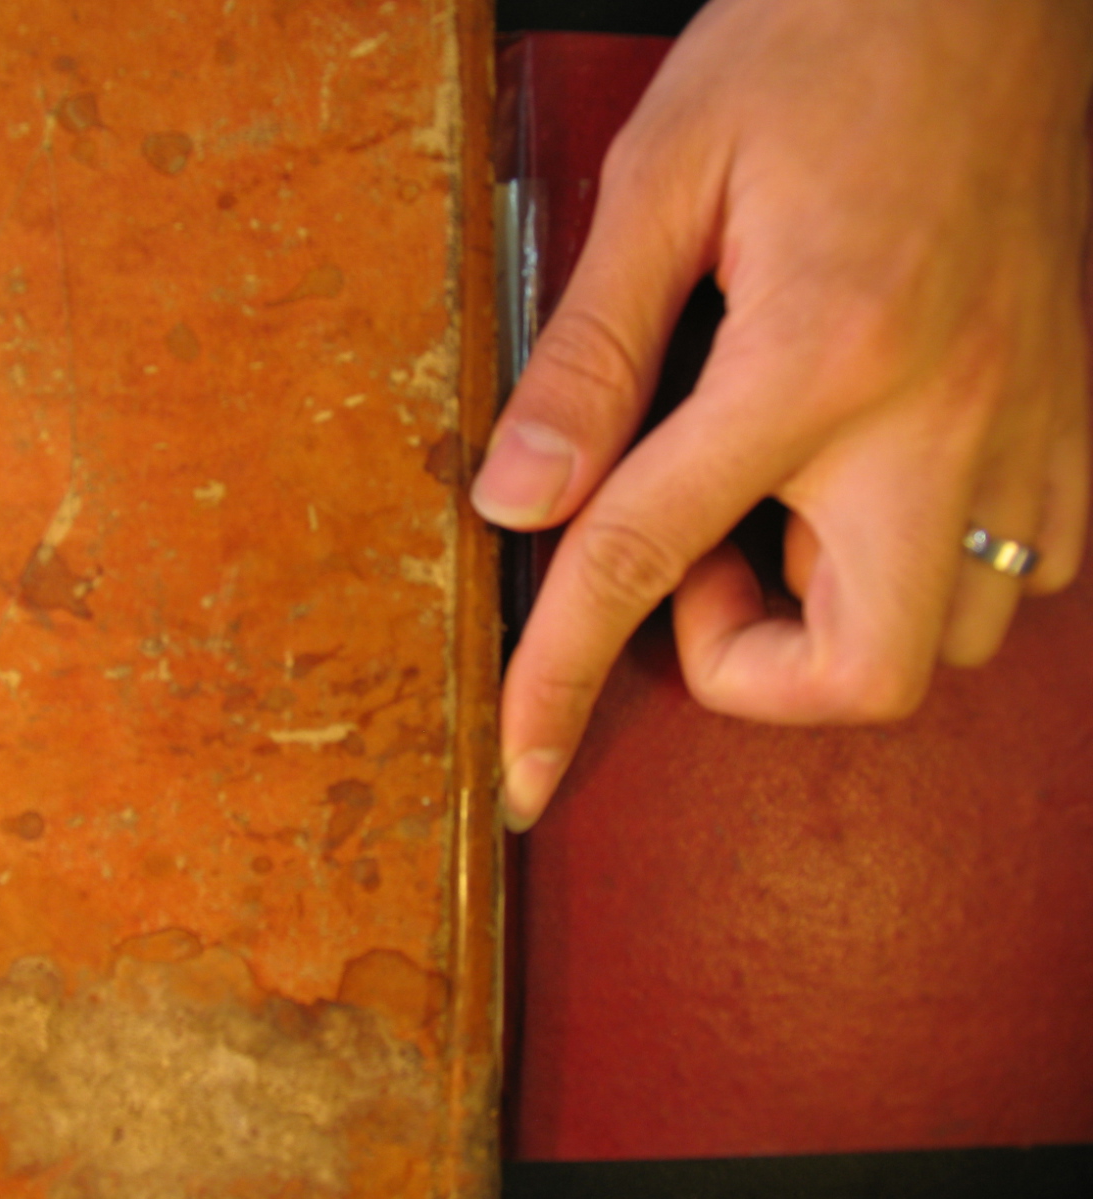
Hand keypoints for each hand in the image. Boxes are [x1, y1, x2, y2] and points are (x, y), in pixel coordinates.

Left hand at [472, 0, 1092, 830]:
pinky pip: (1020, 570)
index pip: (648, 558)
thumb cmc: (826, 41)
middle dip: (753, 674)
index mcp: (818, 353)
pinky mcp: (1075, 410)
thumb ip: (589, 355)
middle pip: (860, 676)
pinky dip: (925, 567)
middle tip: (699, 574)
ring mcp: (1031, 423)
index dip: (561, 679)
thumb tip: (521, 499)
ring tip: (779, 502)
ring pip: (949, 637)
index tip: (521, 766)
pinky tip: (867, 482)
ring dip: (837, 613)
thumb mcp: (663, 176)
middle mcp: (944, 414)